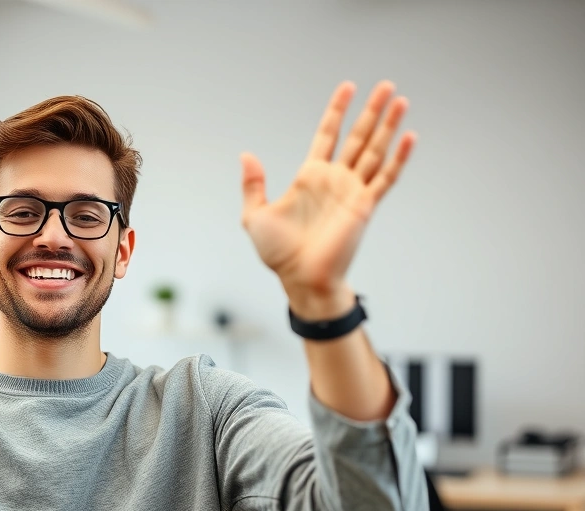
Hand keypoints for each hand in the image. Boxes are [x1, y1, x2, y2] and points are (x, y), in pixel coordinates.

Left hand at [239, 80, 415, 299]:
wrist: (299, 278)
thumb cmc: (278, 252)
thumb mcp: (255, 214)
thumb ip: (253, 184)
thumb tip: (246, 155)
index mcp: (310, 176)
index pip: (327, 134)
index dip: (337, 111)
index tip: (348, 87)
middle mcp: (335, 179)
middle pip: (358, 136)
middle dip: (371, 111)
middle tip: (386, 85)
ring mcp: (352, 191)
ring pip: (375, 151)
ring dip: (389, 126)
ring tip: (400, 100)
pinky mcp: (364, 206)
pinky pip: (386, 178)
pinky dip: (399, 158)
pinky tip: (409, 136)